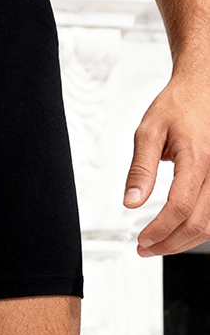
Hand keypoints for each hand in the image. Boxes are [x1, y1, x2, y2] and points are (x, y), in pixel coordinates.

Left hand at [124, 74, 209, 255]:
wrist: (204, 86)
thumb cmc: (179, 105)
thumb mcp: (148, 132)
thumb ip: (140, 169)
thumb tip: (131, 202)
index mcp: (198, 157)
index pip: (181, 207)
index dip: (160, 230)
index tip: (142, 240)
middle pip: (200, 223)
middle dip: (170, 243)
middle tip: (146, 248)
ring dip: (186, 240)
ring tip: (160, 243)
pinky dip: (201, 227)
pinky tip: (181, 230)